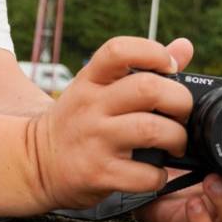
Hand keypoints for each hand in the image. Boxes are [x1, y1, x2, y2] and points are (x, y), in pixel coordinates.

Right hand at [29, 37, 194, 209]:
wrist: (37, 162)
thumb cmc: (78, 120)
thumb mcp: (98, 87)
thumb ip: (143, 66)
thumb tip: (184, 47)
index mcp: (90, 80)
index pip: (119, 50)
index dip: (153, 52)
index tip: (169, 68)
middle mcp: (91, 106)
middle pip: (148, 89)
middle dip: (179, 100)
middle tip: (181, 113)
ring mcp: (95, 139)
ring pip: (152, 130)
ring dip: (176, 138)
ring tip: (174, 143)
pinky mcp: (99, 173)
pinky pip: (145, 174)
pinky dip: (160, 175)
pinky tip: (155, 171)